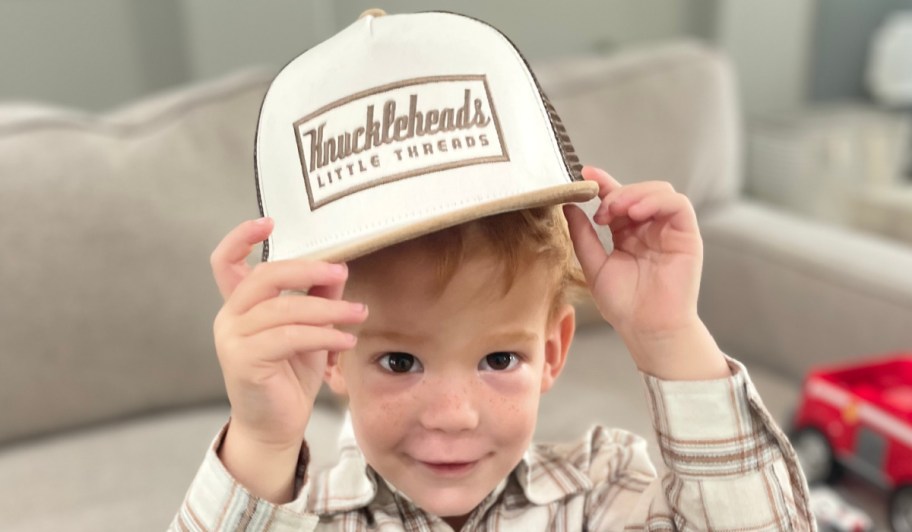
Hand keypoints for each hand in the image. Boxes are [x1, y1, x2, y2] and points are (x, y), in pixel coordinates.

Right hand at [210, 217, 367, 500]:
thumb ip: (318, 297)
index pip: (225, 262)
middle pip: (264, 277)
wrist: (275, 425)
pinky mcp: (243, 361)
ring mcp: (232, 339)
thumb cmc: (289, 375)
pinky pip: (288, 337)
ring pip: (283, 309)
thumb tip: (339, 267)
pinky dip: (321, 335)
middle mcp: (229, 317)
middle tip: (343, 272)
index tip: (268, 222)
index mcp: (240, 305)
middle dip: (308, 270)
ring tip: (359, 314)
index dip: (241, 238)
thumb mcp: (310, 329)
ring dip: (327, 309)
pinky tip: (345, 340)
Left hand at [563, 167, 727, 378]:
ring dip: (635, 193)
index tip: (585, 173)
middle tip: (601, 207)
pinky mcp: (688, 235)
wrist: (647, 329)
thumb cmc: (624, 304)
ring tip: (616, 209)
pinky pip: (678, 205)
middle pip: (638, 191)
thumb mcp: (594, 265)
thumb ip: (582, 235)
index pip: (617, 199)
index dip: (602, 183)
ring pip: (659, 191)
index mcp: (627, 234)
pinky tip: (636, 212)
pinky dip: (656, 201)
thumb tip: (568, 206)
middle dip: (617, 192)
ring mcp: (670, 231)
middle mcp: (650, 229)